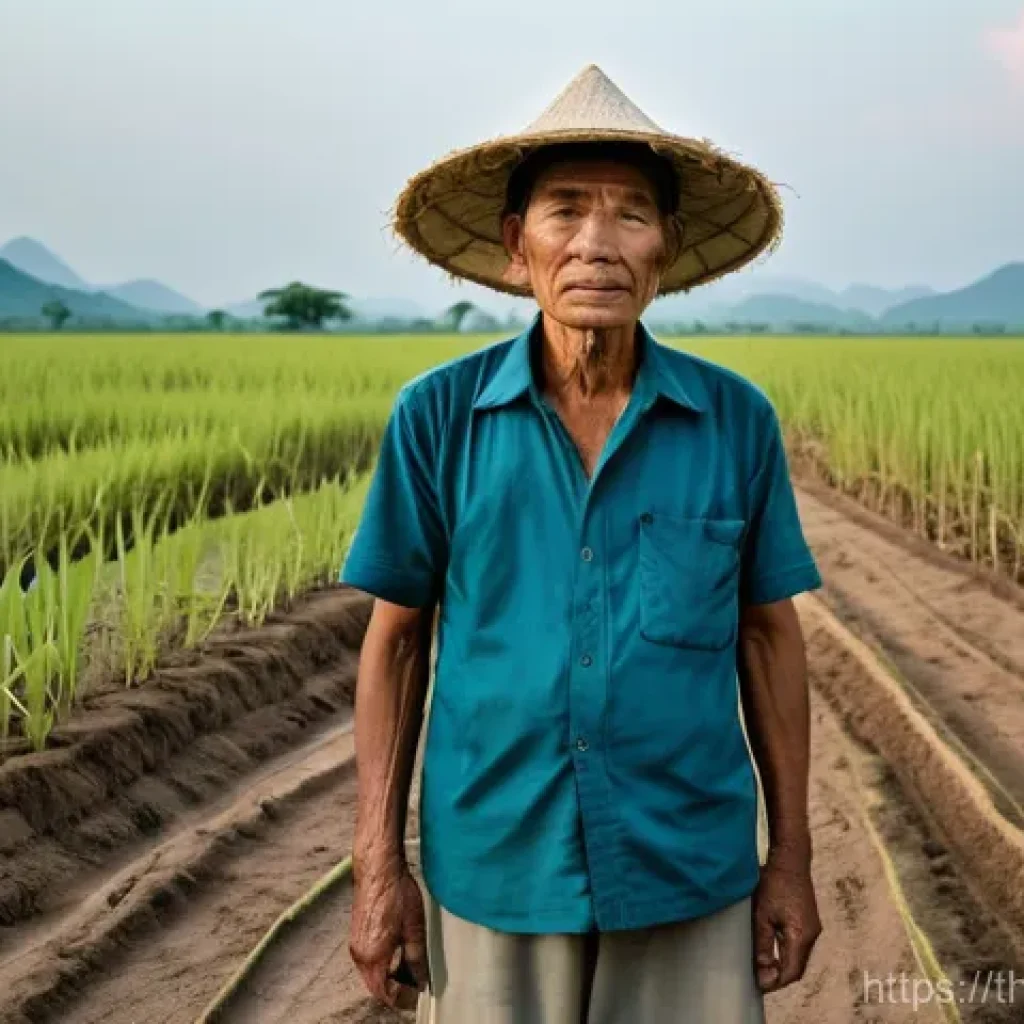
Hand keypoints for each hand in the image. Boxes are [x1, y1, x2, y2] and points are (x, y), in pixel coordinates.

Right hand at [349, 861, 428, 1009]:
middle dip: (396, 990)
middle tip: (417, 984)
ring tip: (410, 969)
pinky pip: (368, 961)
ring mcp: (355, 945)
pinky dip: (382, 965)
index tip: (420, 993)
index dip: (404, 998)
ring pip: (371, 974)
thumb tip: (421, 981)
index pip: (386, 994)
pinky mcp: (356, 934)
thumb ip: (416, 958)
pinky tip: (397, 953)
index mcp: (373, 957)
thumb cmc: (397, 893)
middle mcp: (359, 955)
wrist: (377, 867)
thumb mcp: (414, 928)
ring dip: (389, 978)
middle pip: (376, 987)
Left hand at [752, 852, 820, 992]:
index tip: (758, 985)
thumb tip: (763, 971)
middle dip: (780, 976)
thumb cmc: (773, 883)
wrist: (791, 858)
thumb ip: (763, 945)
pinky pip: (800, 945)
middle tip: (759, 978)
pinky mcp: (809, 920)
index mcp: (802, 935)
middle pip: (797, 967)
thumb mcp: (762, 915)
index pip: (792, 972)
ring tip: (763, 966)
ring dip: (784, 965)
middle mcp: (812, 935)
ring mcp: (813, 927)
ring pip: (799, 957)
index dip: (775, 982)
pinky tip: (774, 950)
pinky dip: (788, 953)